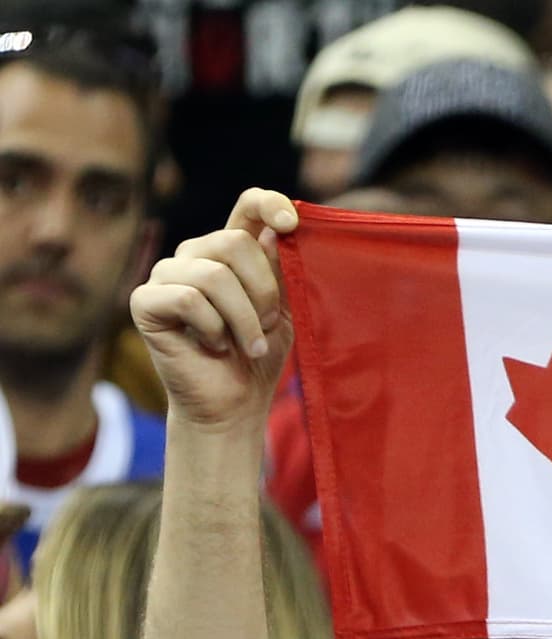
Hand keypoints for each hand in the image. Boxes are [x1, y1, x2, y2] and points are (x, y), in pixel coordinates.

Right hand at [131, 188, 297, 431]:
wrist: (233, 407)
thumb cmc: (256, 358)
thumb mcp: (282, 311)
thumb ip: (281, 270)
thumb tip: (276, 230)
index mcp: (230, 251)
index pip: (247, 206)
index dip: (268, 204)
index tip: (292, 223)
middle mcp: (196, 255)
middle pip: (234, 243)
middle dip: (262, 292)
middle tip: (266, 327)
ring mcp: (167, 275)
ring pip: (213, 274)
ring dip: (242, 318)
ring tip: (249, 346)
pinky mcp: (145, 301)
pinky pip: (188, 299)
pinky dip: (212, 329)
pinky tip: (212, 347)